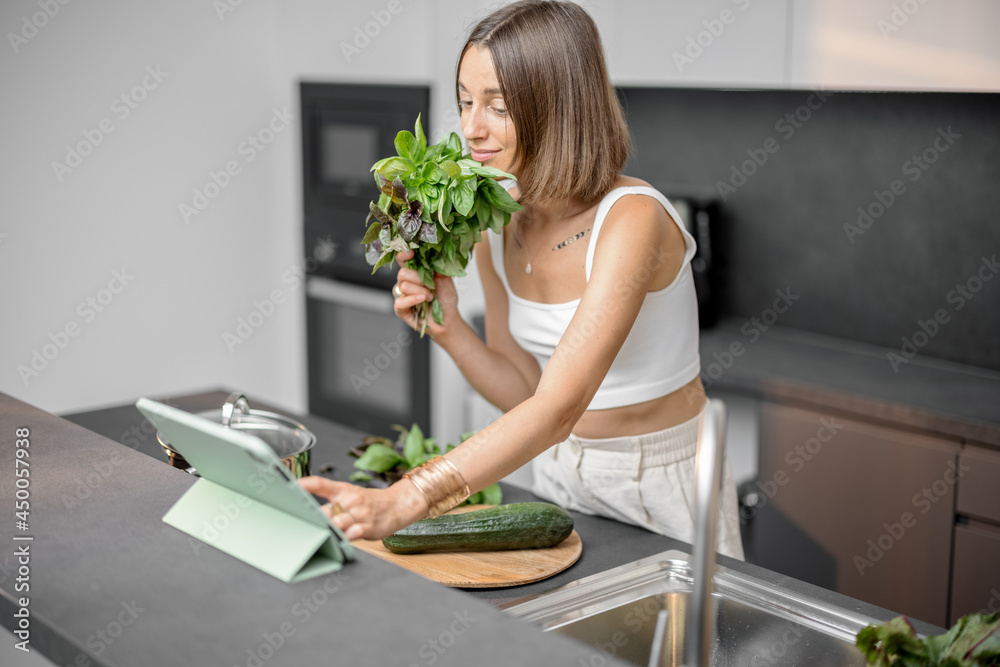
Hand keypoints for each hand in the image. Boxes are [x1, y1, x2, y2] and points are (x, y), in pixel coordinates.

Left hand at [297, 476, 427, 540]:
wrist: (397, 504)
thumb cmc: (370, 502)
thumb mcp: (350, 495)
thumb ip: (331, 502)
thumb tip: (308, 509)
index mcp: (343, 490)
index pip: (321, 484)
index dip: (305, 484)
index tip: (291, 486)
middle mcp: (350, 500)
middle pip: (325, 509)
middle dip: (314, 518)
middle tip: (301, 523)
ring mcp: (359, 513)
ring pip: (337, 522)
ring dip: (328, 529)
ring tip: (319, 534)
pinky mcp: (368, 526)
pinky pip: (353, 532)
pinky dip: (345, 537)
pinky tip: (341, 539)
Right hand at [392, 250, 461, 340]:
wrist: (449, 317)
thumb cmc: (445, 298)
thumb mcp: (445, 277)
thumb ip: (438, 264)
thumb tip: (436, 249)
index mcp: (414, 272)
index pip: (402, 259)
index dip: (403, 254)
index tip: (411, 253)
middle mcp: (406, 282)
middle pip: (402, 273)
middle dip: (419, 279)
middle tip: (431, 286)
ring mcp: (402, 296)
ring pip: (403, 286)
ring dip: (421, 291)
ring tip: (430, 297)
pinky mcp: (401, 309)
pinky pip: (400, 302)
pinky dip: (412, 300)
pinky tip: (422, 300)